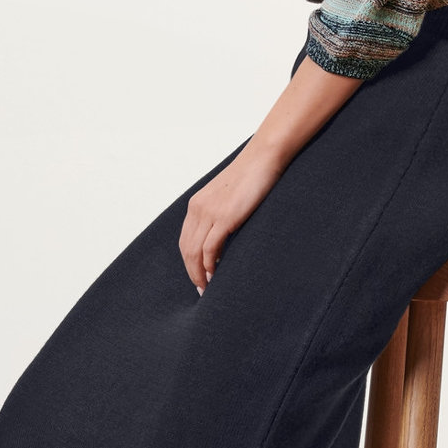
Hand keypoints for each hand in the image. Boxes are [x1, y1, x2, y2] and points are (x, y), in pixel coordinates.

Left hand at [180, 146, 282, 294]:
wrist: (263, 158)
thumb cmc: (252, 176)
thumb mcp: (230, 196)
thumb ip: (222, 213)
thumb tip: (225, 237)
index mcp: (197, 204)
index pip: (185, 240)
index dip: (189, 261)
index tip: (198, 276)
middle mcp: (198, 208)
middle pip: (186, 249)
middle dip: (192, 272)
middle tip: (201, 290)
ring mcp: (210, 212)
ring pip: (195, 252)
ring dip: (199, 273)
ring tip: (207, 288)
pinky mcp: (225, 217)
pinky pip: (210, 248)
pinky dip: (210, 265)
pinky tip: (215, 275)